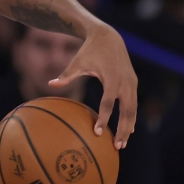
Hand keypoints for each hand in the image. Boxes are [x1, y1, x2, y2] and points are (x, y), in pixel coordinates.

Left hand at [48, 24, 137, 148]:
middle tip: (117, 146)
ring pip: (133, 109)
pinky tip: (128, 129)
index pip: (108, 103)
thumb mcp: (77, 62)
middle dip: (123, 129)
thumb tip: (50, 84)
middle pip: (127, 111)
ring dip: (129, 126)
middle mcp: (124, 82)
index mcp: (111, 78)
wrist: (109, 37)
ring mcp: (131, 83)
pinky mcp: (133, 82)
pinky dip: (132, 116)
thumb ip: (66, 75)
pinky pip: (134, 103)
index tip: (98, 132)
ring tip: (123, 143)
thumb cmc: (90, 51)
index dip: (103, 118)